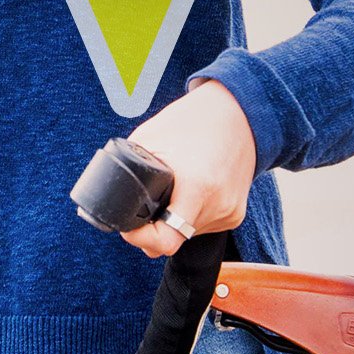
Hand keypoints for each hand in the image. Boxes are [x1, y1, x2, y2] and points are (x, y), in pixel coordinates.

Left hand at [121, 79, 256, 258]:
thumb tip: (112, 195)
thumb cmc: (195, 119)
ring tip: (176, 189)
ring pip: (187, 235)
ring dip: (174, 221)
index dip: (141, 239)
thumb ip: (131, 168)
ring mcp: (229, 212)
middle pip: (174, 239)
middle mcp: (217, 204)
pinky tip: (190, 193)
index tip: (130, 228)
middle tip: (147, 203)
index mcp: (197, 186)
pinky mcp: (236, 215)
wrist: (241, 113)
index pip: (166, 239)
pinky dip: (190, 215)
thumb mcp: (152, 136)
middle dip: (154, 227)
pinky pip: (203, 227)